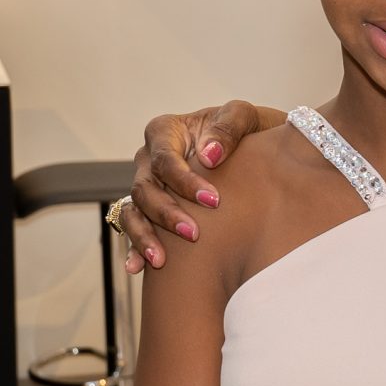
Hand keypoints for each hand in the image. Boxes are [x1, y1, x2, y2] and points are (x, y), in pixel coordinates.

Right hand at [120, 100, 273, 271]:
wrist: (252, 148)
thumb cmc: (245, 129)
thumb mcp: (242, 116)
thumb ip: (228, 128)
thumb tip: (209, 156)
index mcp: (165, 132)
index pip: (164, 159)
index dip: (184, 181)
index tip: (213, 201)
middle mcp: (149, 159)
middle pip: (144, 189)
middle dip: (166, 214)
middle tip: (194, 234)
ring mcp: (147, 186)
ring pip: (133, 212)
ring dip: (144, 237)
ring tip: (160, 260)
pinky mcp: (150, 209)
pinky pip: (134, 228)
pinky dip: (134, 248)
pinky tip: (135, 268)